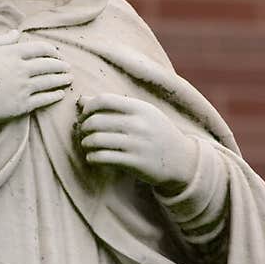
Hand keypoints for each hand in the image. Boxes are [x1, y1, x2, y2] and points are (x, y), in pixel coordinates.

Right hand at [0, 30, 71, 126]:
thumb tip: (16, 33)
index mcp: (13, 54)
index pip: (39, 48)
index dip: (51, 50)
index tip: (57, 54)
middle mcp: (23, 69)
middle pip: (48, 65)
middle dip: (60, 65)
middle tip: (67, 67)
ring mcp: (24, 88)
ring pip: (49, 81)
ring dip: (61, 79)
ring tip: (69, 79)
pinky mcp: (23, 106)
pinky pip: (44, 99)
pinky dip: (54, 96)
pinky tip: (60, 94)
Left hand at [76, 93, 196, 189]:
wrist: (182, 161)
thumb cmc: (157, 134)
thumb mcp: (143, 115)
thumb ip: (114, 106)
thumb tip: (82, 101)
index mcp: (140, 108)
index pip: (104, 100)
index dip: (88, 108)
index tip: (85, 115)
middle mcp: (139, 124)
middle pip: (96, 121)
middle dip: (83, 127)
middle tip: (83, 133)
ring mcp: (137, 144)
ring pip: (96, 140)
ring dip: (86, 143)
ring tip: (87, 145)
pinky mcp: (134, 163)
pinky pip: (102, 158)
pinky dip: (92, 157)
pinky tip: (93, 157)